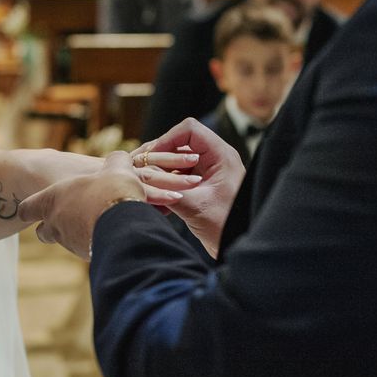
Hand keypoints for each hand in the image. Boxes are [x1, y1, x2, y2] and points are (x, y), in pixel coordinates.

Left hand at [19, 151, 181, 258]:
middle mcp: (56, 223)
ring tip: (95, 224)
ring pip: (64, 242)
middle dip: (51, 226)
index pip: (26, 208)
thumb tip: (120, 159)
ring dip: (75, 234)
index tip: (31, 210)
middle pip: (42, 232)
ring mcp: (70, 243)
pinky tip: (110, 235)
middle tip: (69, 217)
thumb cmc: (111, 193)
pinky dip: (93, 243)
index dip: (29, 208)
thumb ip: (114, 162)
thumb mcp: (115, 168)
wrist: (126, 227)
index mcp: (52, 199)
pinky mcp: (87, 256)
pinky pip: (85, 250)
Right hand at [133, 118, 245, 256]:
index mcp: (220, 156)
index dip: (167, 139)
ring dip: (158, 174)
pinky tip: (155, 203)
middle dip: (157, 158)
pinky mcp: (199, 186)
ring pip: (174, 162)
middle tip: (137, 170)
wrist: (239, 247)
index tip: (151, 156)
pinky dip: (164, 186)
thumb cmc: (226, 226)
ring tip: (144, 188)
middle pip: (178, 144)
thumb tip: (144, 178)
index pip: (189, 130)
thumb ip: (169, 188)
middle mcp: (213, 159)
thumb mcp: (194, 206)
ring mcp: (206, 173)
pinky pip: (176, 178)